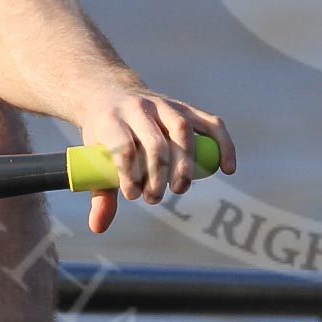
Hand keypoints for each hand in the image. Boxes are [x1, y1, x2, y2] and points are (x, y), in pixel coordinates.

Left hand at [77, 90, 236, 233]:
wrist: (110, 94)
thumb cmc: (104, 134)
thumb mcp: (94, 156)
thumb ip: (100, 191)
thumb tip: (99, 227)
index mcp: (112, 119)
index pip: (124, 147)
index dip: (130, 174)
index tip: (133, 196)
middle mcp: (139, 107)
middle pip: (155, 142)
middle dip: (158, 175)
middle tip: (154, 198)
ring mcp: (165, 105)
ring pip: (182, 130)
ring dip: (185, 164)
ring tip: (180, 189)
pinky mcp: (186, 108)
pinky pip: (211, 123)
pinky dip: (223, 145)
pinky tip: (227, 168)